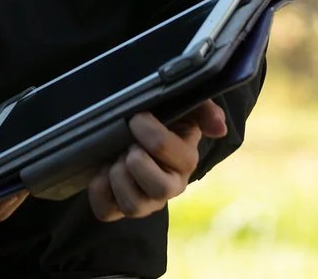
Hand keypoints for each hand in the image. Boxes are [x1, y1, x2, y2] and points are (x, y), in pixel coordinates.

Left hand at [86, 101, 226, 222]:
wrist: (126, 128)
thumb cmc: (159, 116)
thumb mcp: (182, 105)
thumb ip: (203, 109)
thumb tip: (219, 128)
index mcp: (187, 162)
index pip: (181, 159)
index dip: (153, 135)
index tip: (137, 118)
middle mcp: (169, 187)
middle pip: (161, 189)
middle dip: (138, 161)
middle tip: (128, 145)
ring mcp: (144, 202)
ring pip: (134, 206)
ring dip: (118, 176)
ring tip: (116, 158)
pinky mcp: (117, 209)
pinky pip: (106, 211)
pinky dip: (99, 190)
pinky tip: (102, 170)